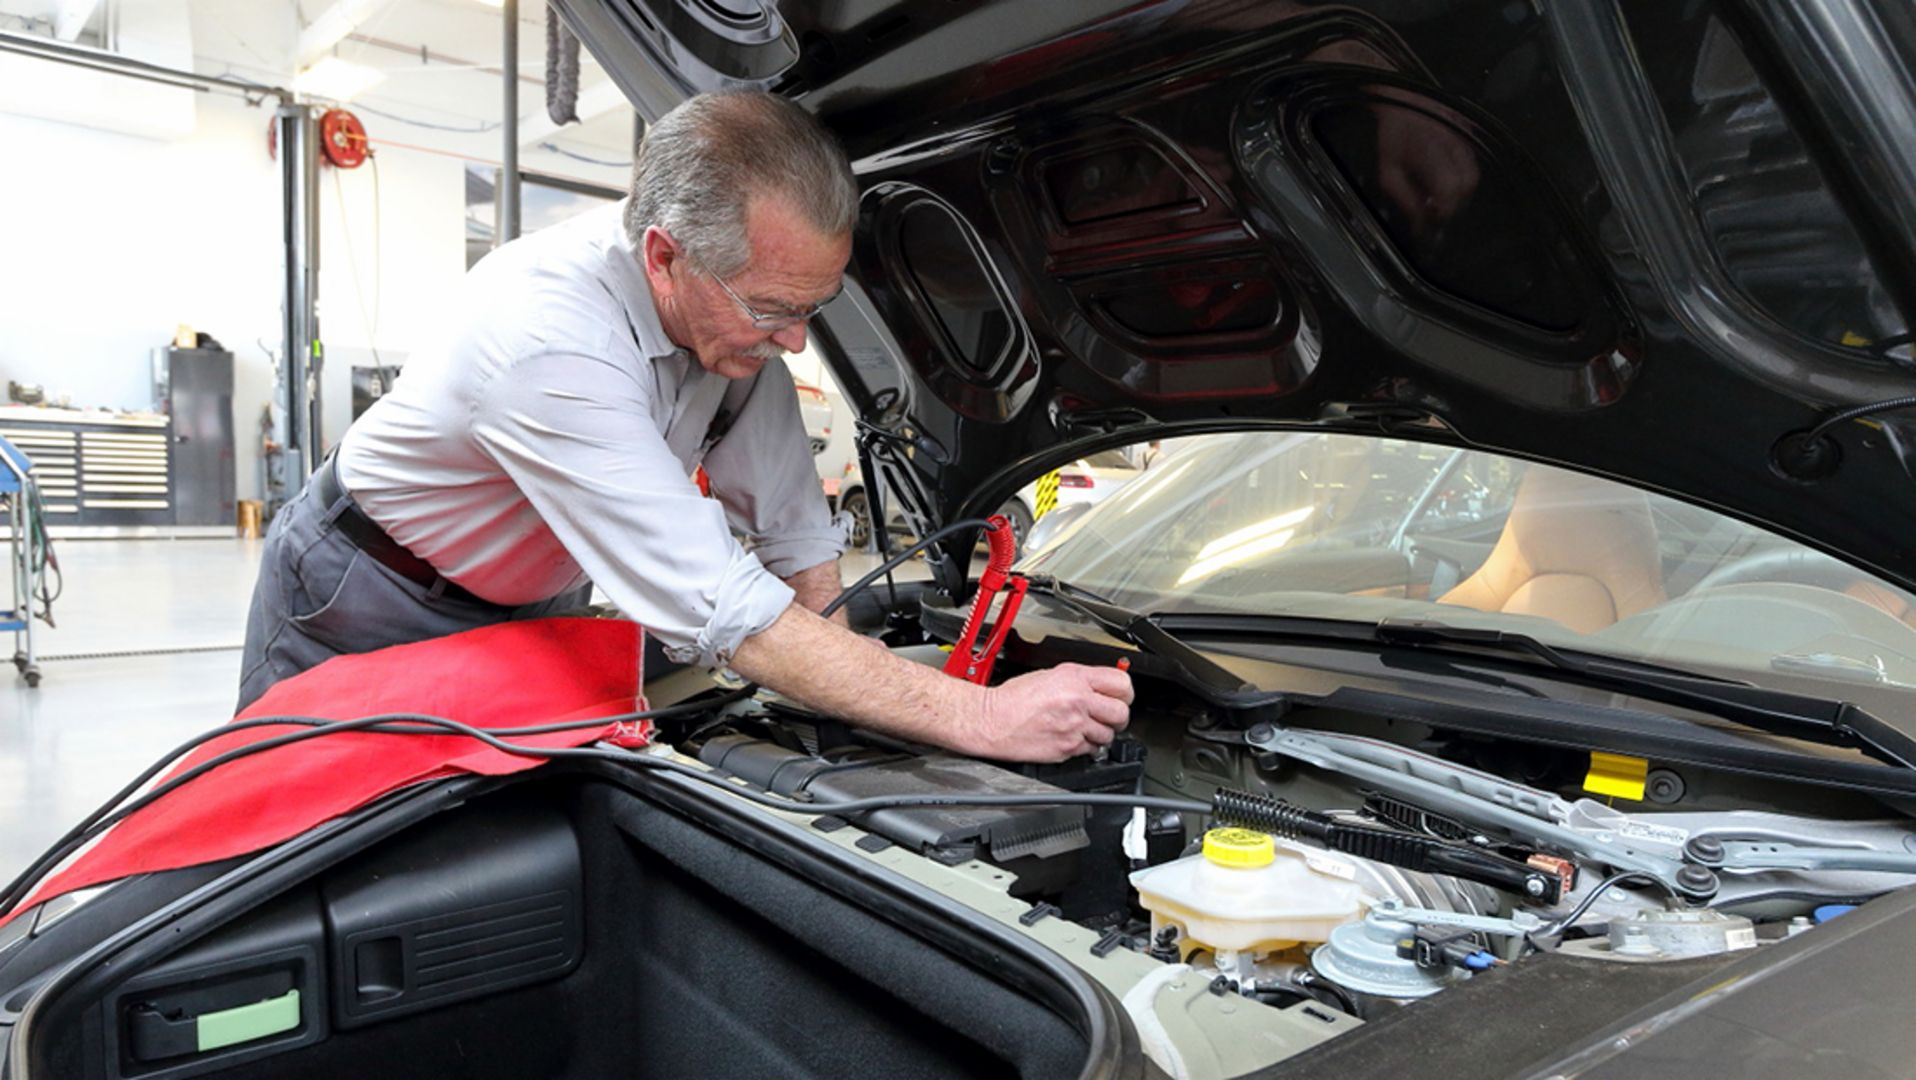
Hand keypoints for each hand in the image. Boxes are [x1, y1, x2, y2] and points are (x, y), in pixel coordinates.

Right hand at [966, 663, 1133, 762]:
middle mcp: (1078, 701)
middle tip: (1108, 717)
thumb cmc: (1013, 699)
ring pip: (1108, 735)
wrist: (992, 721)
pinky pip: (1090, 750)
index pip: (1122, 684)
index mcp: (1074, 678)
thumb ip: (1079, 680)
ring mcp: (1074, 726)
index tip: (1121, 697)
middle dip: (1118, 716)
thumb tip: (1100, 686)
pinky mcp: (1067, 747)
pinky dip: (1084, 746)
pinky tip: (1071, 738)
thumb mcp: (1049, 675)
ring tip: (1085, 728)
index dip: (1125, 693)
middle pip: (1121, 712)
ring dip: (1101, 733)